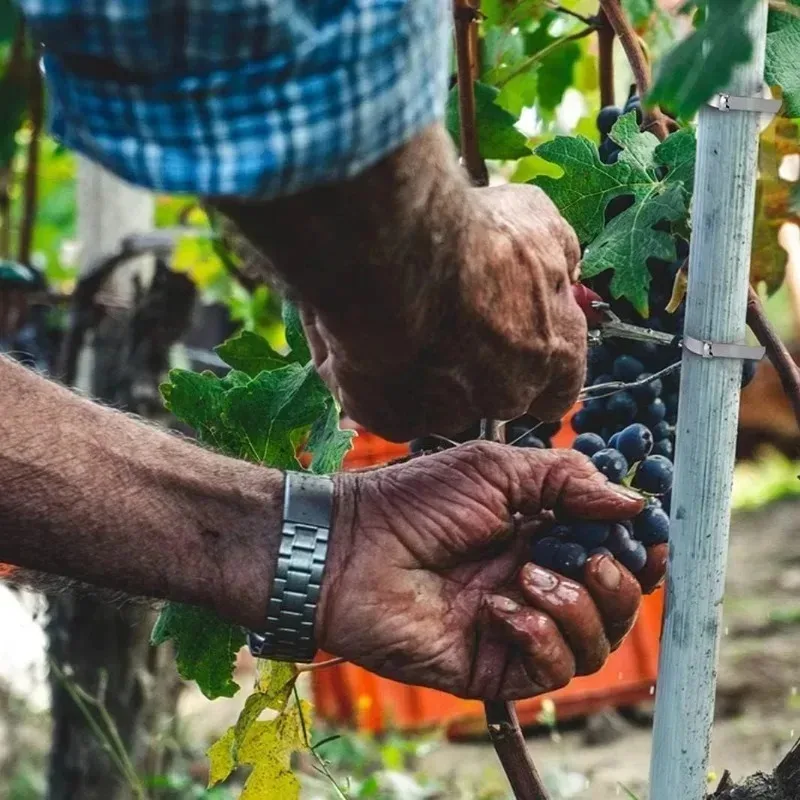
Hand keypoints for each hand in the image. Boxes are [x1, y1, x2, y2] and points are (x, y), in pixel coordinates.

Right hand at [213, 125, 586, 442]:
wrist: (399, 254)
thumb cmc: (473, 235)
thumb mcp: (541, 223)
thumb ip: (559, 258)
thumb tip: (562, 267)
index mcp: (554, 357)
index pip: (557, 389)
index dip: (531, 364)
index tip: (510, 341)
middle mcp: (506, 396)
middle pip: (495, 396)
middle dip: (476, 369)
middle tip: (446, 323)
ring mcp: (448, 413)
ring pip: (438, 404)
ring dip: (425, 374)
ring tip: (399, 323)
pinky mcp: (393, 418)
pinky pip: (386, 403)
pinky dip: (376, 377)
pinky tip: (365, 339)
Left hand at [320, 443, 666, 700]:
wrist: (350, 548)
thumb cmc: (416, 501)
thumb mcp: (495, 470)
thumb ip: (566, 480)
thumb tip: (634, 502)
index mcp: (539, 535)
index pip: (611, 552)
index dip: (639, 550)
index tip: (649, 538)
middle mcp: (536, 581)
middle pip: (616, 603)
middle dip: (617, 582)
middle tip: (586, 557)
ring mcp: (517, 625)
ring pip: (595, 643)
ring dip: (577, 608)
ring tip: (527, 576)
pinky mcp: (493, 666)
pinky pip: (552, 671)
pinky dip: (540, 638)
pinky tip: (499, 609)